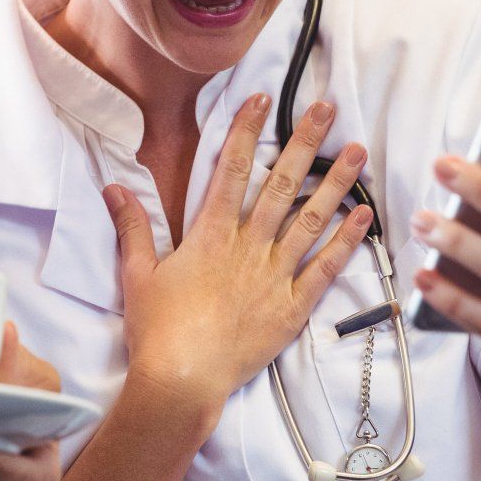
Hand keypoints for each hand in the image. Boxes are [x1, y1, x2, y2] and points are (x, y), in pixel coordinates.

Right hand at [107, 93, 373, 414]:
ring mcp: (274, 276)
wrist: (182, 379)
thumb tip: (115, 186)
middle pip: (280, 185)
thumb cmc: (157, 330)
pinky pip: (325, 269)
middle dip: (304, 143)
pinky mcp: (292, 307)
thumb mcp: (138, 273)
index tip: (260, 100)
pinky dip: (347, 242)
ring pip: (311, 220)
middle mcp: (247, 247)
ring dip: (336, 184)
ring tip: (357, 152)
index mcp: (209, 235)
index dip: (245, 131)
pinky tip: (365, 216)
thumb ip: (133, 226)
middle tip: (326, 110)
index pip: (230, 170)